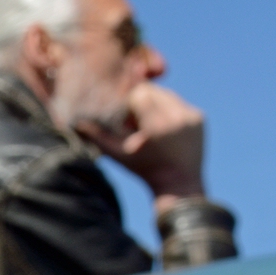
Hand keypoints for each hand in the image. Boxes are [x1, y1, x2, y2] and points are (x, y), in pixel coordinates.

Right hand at [76, 83, 205, 213]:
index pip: (139, 92)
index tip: (124, 118)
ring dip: (153, 103)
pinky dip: (167, 109)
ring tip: (147, 123)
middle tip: (133, 120)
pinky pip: (178, 103)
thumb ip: (98, 137)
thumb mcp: (118, 154)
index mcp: (158, 124)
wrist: (179, 184)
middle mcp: (178, 116)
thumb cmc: (144, 170)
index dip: (128, 103)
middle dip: (140, 101)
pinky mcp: (199, 117)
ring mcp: (192, 115)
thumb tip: (76, 123)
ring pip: (166, 94)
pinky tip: (161, 126)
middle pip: (153, 90)